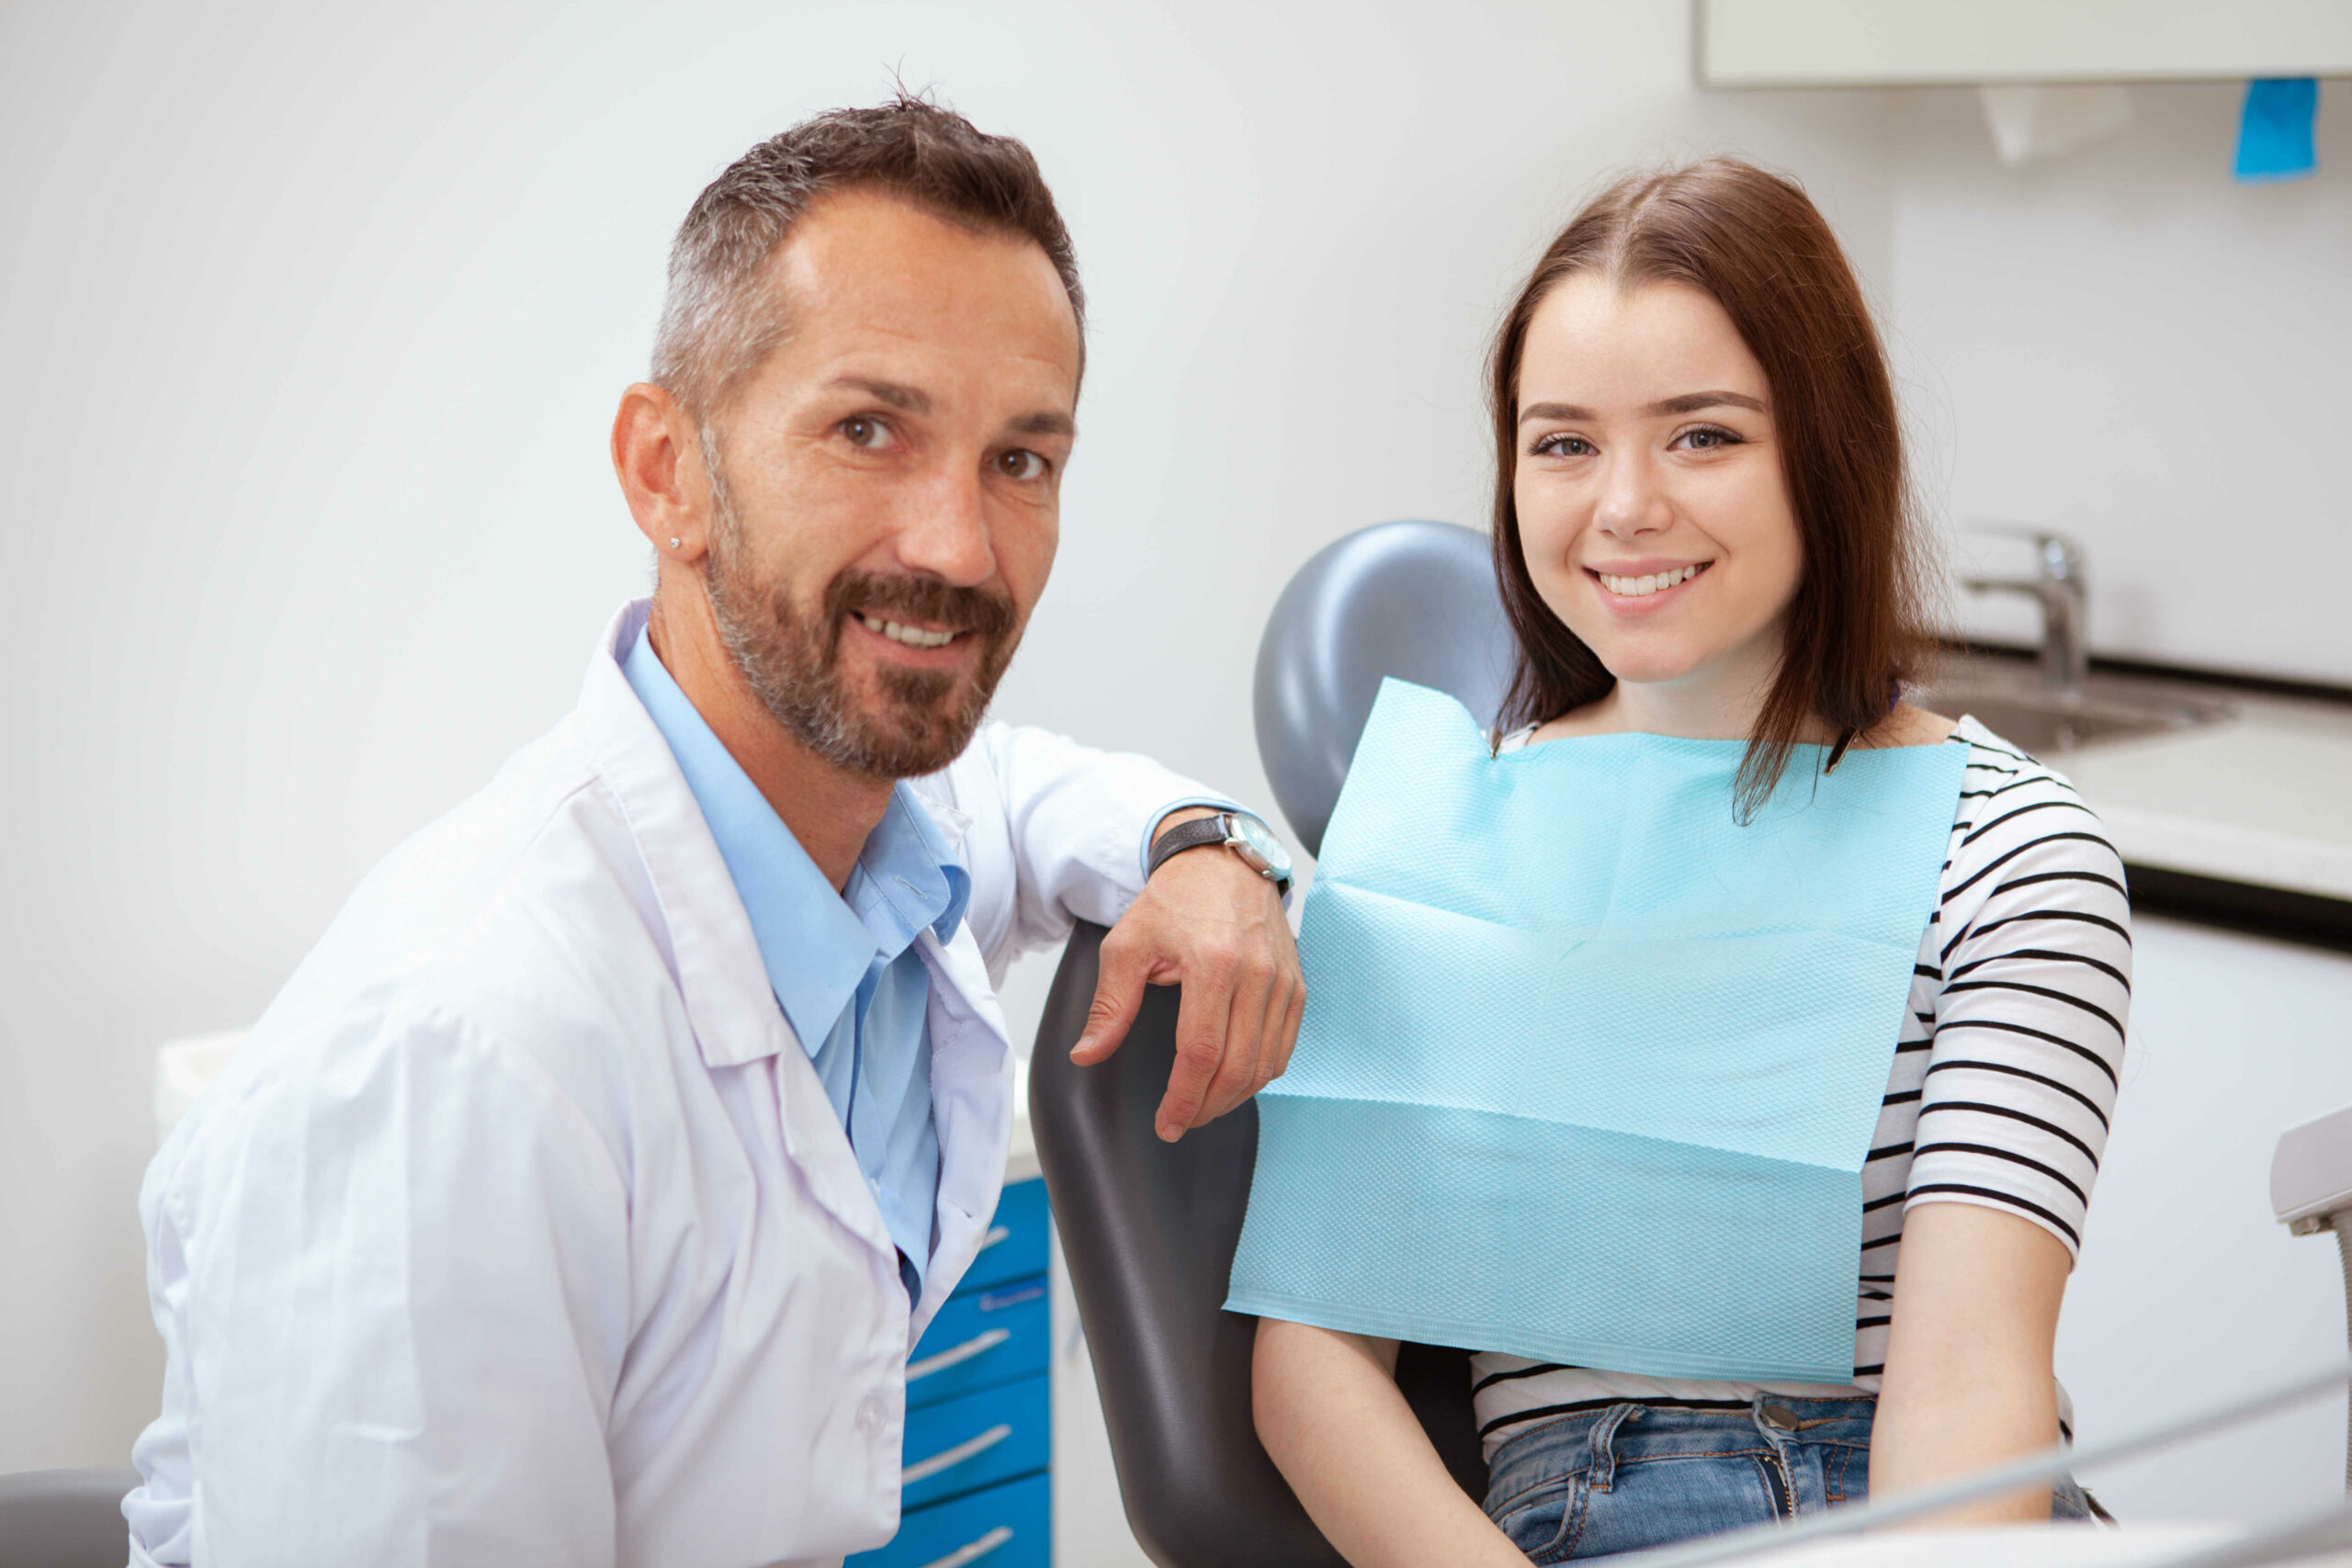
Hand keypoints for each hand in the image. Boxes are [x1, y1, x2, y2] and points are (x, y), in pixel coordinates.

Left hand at [1072, 810, 1304, 1140]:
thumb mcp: (1128, 944)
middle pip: (1237, 1067)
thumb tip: (1087, 1054)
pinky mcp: (1296, 985)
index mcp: (1214, 961)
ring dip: (1233, 1098)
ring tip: (1201, 1106)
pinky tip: (1233, 1081)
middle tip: (1180, 1122)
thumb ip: (1110, 1005)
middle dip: (1206, 1108)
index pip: (1201, 1053)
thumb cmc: (1175, 900)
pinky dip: (1259, 1074)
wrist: (1221, 861)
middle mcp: (1257, 972)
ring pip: (1265, 1065)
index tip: (1166, 1124)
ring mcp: (1282, 980)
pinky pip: (1284, 1047)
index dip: (1183, 1099)